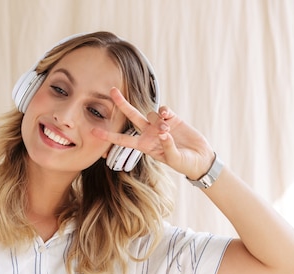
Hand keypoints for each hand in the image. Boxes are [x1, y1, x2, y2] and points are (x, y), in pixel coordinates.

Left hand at [92, 87, 214, 179]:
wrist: (200, 159)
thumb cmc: (184, 163)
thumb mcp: (175, 160)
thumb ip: (168, 148)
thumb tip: (163, 133)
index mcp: (144, 146)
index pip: (122, 140)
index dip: (108, 135)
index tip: (93, 132)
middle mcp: (149, 133)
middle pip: (132, 116)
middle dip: (122, 103)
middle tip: (112, 91)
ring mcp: (160, 125)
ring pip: (150, 112)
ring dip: (157, 119)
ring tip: (168, 131)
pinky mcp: (173, 119)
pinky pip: (164, 110)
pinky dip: (165, 112)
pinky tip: (169, 118)